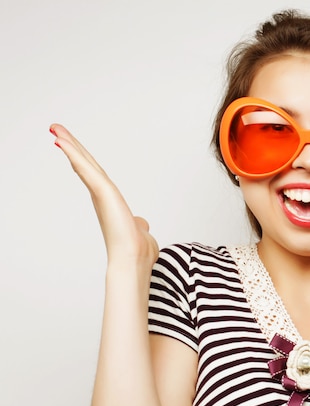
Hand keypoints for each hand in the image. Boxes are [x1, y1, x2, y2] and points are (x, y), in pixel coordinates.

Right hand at [50, 124, 158, 268]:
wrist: (134, 260)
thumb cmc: (137, 250)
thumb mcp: (139, 230)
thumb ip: (138, 224)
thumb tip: (141, 223)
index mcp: (109, 202)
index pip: (95, 175)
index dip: (83, 159)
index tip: (71, 145)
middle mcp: (102, 197)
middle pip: (86, 165)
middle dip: (72, 146)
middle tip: (56, 129)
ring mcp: (102, 194)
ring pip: (84, 164)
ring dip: (70, 145)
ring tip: (56, 129)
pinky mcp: (103, 193)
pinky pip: (87, 170)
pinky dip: (75, 155)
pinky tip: (63, 142)